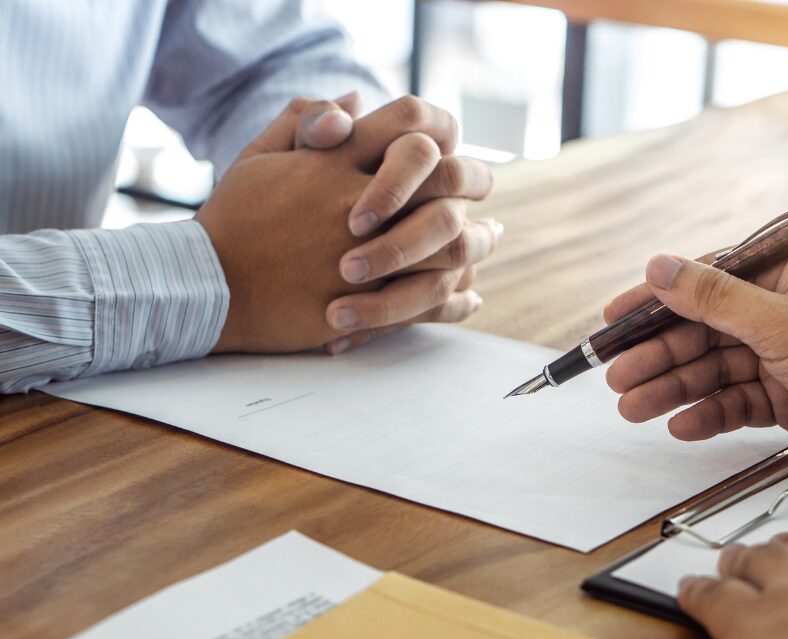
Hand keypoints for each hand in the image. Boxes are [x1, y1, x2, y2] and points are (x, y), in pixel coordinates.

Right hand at [197, 96, 498, 353]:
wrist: (209, 286)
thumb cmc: (232, 220)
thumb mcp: (260, 156)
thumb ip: (305, 120)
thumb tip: (357, 97)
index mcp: (335, 161)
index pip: (413, 125)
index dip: (443, 131)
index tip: (449, 146)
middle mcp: (359, 203)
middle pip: (448, 178)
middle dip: (475, 181)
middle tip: (482, 193)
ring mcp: (367, 256)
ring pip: (451, 242)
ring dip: (479, 242)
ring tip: (488, 240)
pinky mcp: (366, 302)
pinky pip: (432, 300)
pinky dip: (458, 299)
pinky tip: (469, 295)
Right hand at [604, 241, 787, 484]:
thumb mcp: (783, 324)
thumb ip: (714, 299)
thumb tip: (658, 267)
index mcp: (787, 271)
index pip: (704, 279)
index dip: (653, 302)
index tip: (611, 320)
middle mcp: (782, 308)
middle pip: (702, 329)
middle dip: (658, 355)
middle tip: (616, 379)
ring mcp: (784, 353)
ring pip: (713, 368)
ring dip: (673, 388)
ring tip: (633, 408)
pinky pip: (736, 400)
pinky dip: (709, 413)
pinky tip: (681, 425)